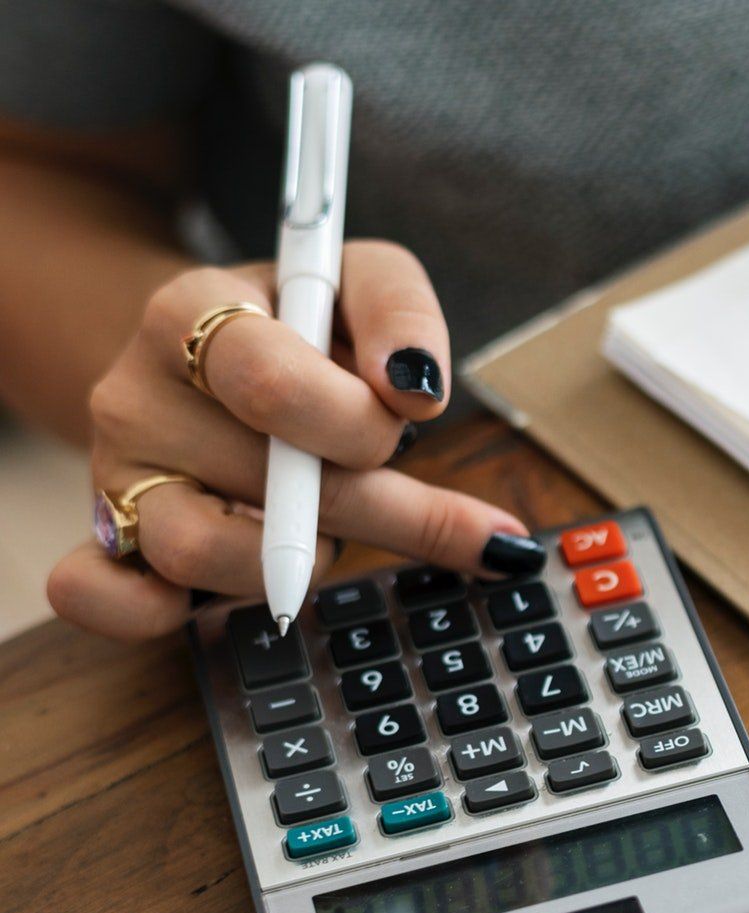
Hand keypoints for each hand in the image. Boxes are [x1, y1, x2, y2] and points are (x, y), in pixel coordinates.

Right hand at [47, 241, 544, 640]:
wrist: (203, 351)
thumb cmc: (300, 323)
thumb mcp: (356, 280)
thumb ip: (400, 313)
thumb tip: (417, 392)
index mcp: (190, 315)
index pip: (267, 382)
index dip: (357, 420)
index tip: (413, 417)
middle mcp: (136, 398)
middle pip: (269, 486)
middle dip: (381, 506)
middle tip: (459, 524)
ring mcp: (115, 477)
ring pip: (202, 553)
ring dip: (304, 558)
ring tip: (334, 527)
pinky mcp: (107, 545)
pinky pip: (104, 598)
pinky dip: (162, 612)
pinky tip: (242, 593)